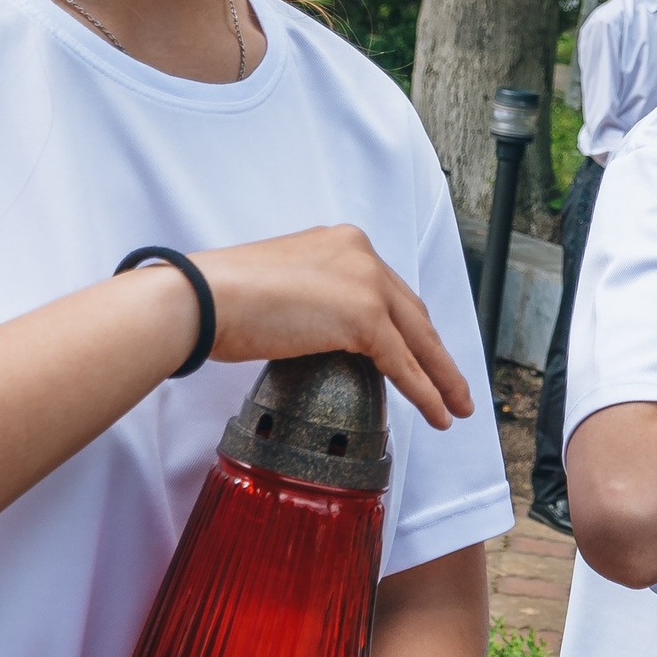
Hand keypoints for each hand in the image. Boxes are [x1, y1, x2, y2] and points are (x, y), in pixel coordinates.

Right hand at [179, 225, 476, 429]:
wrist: (201, 298)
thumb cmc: (220, 298)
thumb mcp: (281, 286)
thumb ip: (312, 300)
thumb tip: (319, 331)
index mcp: (343, 243)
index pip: (388, 290)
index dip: (408, 327)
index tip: (420, 352)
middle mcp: (362, 253)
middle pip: (411, 312)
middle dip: (435, 352)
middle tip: (452, 384)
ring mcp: (366, 282)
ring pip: (417, 338)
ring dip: (442, 377)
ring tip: (456, 407)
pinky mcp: (363, 315)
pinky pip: (403, 362)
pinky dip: (425, 391)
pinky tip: (437, 414)